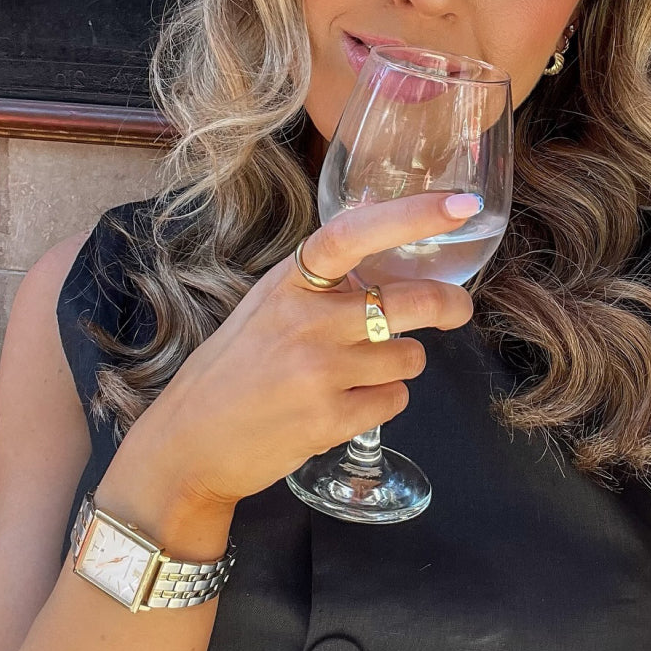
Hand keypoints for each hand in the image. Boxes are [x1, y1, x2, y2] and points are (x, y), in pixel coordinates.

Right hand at [112, 192, 481, 508]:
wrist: (189, 445)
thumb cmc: (234, 370)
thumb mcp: (267, 306)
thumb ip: (321, 277)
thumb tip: (380, 225)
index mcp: (289, 282)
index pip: (354, 233)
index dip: (412, 215)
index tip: (461, 206)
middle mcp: (305, 319)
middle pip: (410, 301)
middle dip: (448, 305)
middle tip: (456, 310)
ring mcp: (318, 371)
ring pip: (409, 357)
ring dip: (399, 365)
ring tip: (357, 375)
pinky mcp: (331, 419)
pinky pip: (395, 400)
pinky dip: (383, 402)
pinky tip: (346, 405)